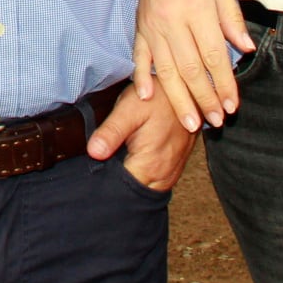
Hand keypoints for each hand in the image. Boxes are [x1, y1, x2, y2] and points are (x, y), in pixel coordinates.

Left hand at [83, 84, 197, 191]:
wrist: (189, 90)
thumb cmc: (159, 98)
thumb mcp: (129, 109)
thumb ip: (111, 132)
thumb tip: (93, 153)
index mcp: (149, 166)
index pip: (122, 190)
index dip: (105, 182)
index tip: (95, 168)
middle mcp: (163, 175)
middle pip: (132, 191)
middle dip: (116, 180)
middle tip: (106, 158)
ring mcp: (171, 173)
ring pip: (143, 186)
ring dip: (129, 176)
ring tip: (120, 155)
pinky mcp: (174, 167)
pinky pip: (154, 179)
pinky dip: (141, 171)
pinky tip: (133, 156)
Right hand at [134, 0, 253, 132]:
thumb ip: (230, 16)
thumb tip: (245, 48)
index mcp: (197, 9)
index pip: (214, 56)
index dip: (224, 84)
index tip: (232, 105)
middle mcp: (173, 22)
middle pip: (191, 70)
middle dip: (205, 99)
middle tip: (216, 122)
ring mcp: (152, 27)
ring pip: (166, 71)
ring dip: (179, 99)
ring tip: (191, 122)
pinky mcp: (138, 27)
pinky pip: (139, 57)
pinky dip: (141, 78)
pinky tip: (147, 97)